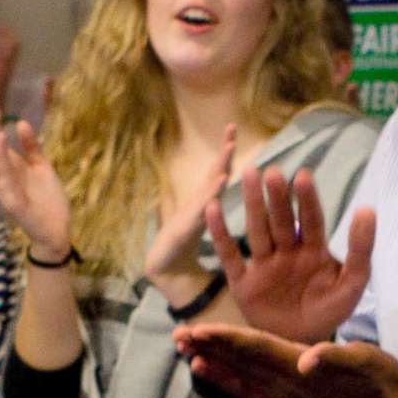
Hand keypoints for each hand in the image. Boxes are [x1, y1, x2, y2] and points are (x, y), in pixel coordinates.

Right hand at [0, 94, 71, 255]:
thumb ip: (31, 147)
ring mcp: (4, 187)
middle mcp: (2, 175)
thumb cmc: (49, 201)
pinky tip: (0, 137)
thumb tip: (21, 123)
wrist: (56, 232)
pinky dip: (1, 154)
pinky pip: (3, 174)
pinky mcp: (11, 200)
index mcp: (10, 167)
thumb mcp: (42, 168)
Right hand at [145, 125, 234, 287]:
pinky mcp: (185, 229)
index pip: (218, 172)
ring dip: (219, 166)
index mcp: (204, 201)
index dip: (226, 152)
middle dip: (223, 151)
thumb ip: (214, 214)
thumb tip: (230, 206)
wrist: (164, 270)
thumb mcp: (205, 227)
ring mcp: (191, 214)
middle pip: (213, 172)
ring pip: (208, 187)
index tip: (233, 129)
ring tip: (230, 147)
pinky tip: (221, 183)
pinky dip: (211, 196)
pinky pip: (201, 211)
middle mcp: (198, 203)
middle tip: (232, 127)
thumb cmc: (184, 246)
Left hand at [174, 325, 397, 397]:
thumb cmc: (378, 380)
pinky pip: (244, 389)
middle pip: (239, 361)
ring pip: (237, 375)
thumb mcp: (367, 360)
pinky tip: (203, 367)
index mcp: (301, 366)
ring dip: (209, 360)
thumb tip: (308, 360)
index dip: (226, 339)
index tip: (199, 329)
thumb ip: (336, 357)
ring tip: (181, 347)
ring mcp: (281, 397)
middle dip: (207, 346)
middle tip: (176, 333)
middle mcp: (285, 384)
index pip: (256, 349)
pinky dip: (222, 378)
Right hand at [205, 167, 372, 343]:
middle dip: (277, 197)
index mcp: (313, 250)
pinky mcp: (243, 283)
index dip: (307, 199)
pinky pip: (230, 256)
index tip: (303, 175)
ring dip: (253, 204)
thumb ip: (361, 249)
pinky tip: (212, 209)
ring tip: (248, 174)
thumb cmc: (329, 311)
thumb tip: (367, 209)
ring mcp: (264, 266)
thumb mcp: (352, 283)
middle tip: (271, 171)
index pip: (311, 220)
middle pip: (281, 220)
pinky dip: (220, 234)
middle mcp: (287, 252)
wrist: (303, 345)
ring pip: (257, 230)